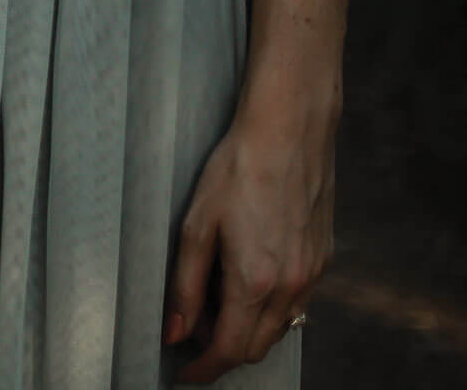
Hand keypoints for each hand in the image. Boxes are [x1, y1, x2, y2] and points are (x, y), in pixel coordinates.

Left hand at [165, 107, 335, 381]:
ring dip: (246, 329)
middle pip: (255, 347)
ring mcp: (313, 275)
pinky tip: (245, 282)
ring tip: (212, 303)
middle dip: (222, 351)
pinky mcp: (324, 260)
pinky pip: (296, 303)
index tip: (184, 372)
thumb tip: (175, 331)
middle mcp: (292, 286)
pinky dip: (268, 308)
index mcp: (255, 282)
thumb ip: (183, 286)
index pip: (229, 350)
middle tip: (190, 333)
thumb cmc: (237, 171)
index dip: (203, 368)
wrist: (289, 134)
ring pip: (278, 328)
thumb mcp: (195, 227)